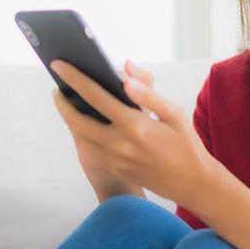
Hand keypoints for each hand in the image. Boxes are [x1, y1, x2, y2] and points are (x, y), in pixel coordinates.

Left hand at [50, 58, 216, 208]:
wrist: (192, 183)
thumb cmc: (186, 144)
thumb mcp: (174, 114)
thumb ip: (148, 94)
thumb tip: (125, 76)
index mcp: (135, 125)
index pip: (96, 96)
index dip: (75, 78)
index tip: (59, 65)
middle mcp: (120, 144)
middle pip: (76, 120)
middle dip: (62, 103)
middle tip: (57, 89)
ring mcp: (115, 160)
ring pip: (81, 136)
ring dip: (71, 119)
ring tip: (69, 103)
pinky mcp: (116, 169)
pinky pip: (94, 147)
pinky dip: (86, 133)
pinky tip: (89, 122)